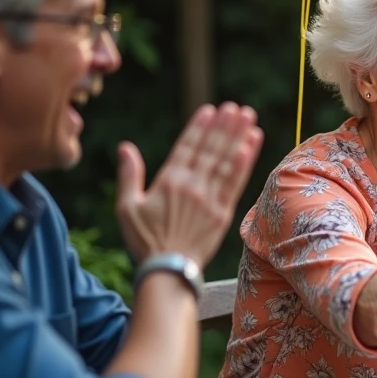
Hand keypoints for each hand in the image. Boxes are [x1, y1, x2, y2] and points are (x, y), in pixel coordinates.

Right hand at [116, 102, 263, 265]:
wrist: (168, 270)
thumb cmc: (144, 240)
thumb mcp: (126, 207)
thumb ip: (129, 174)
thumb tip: (125, 146)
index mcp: (168, 181)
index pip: (187, 147)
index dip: (200, 127)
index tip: (211, 109)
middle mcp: (192, 186)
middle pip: (211, 150)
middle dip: (224, 126)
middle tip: (236, 108)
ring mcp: (210, 198)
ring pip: (226, 161)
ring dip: (238, 137)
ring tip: (249, 118)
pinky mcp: (224, 212)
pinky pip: (235, 182)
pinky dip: (244, 163)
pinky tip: (251, 146)